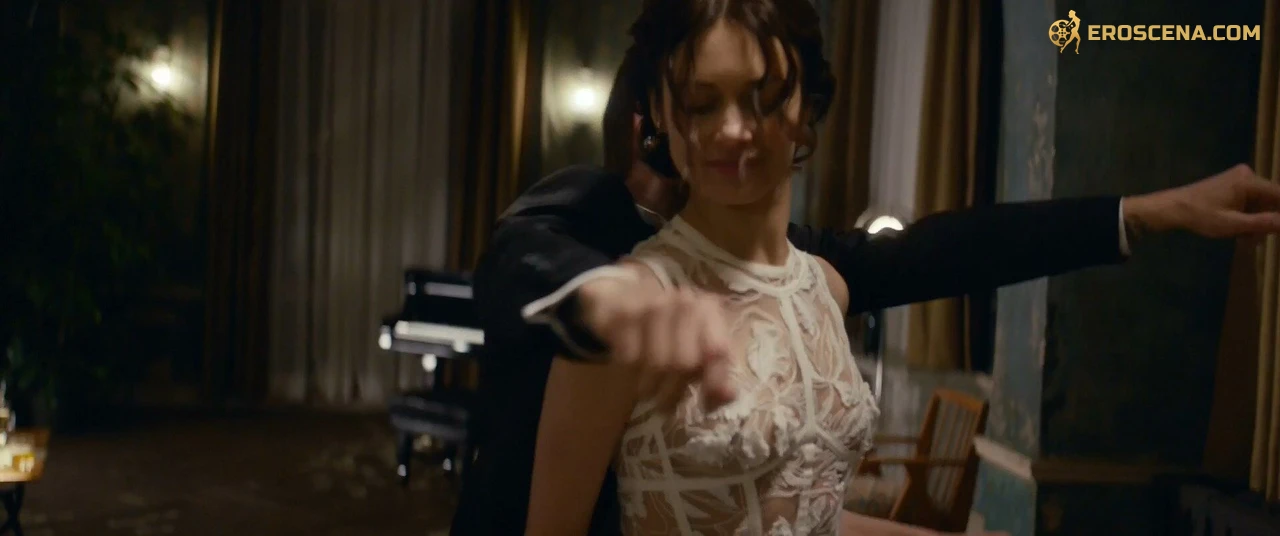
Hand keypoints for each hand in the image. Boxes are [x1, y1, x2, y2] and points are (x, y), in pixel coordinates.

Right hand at [575, 273, 736, 412]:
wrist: (625, 295)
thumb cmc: (671, 328)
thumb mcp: (700, 346)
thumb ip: (718, 374)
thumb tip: (728, 397)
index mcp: (709, 310)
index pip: (718, 351)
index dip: (713, 383)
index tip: (704, 405)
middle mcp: (684, 302)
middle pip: (683, 363)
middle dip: (674, 392)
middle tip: (667, 402)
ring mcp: (652, 305)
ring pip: (655, 364)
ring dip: (651, 389)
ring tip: (650, 392)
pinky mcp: (623, 315)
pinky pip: (629, 360)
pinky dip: (630, 375)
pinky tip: (633, 371)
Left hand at [1124, 164, 1279, 238]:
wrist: (1172, 208)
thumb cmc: (1201, 216)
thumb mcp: (1233, 224)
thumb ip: (1263, 223)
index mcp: (1249, 181)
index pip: (1279, 195)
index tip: (1279, 229)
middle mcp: (1247, 175)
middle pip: (1270, 200)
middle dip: (1265, 222)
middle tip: (1254, 241)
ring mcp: (1238, 178)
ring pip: (1259, 203)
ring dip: (1255, 221)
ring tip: (1243, 239)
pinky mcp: (1231, 184)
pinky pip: (1249, 200)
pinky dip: (1246, 215)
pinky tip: (1238, 230)